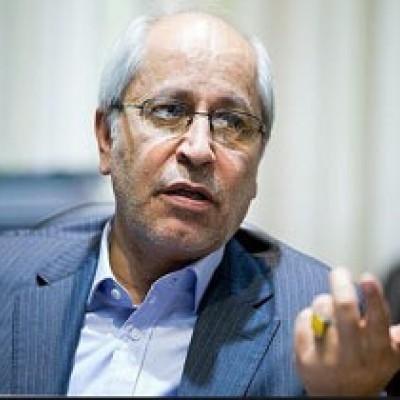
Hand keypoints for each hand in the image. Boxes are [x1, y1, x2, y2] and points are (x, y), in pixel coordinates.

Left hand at [294, 266, 399, 395]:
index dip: (373, 297)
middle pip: (344, 310)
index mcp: (377, 353)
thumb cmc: (363, 369)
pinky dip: (308, 314)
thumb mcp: (387, 359)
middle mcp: (353, 357)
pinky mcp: (304, 358)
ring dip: (324, 300)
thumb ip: (397, 339)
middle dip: (341, 285)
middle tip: (340, 272)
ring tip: (328, 305)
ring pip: (322, 310)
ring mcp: (326, 358)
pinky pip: (303, 319)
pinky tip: (314, 324)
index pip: (378, 322)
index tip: (367, 277)